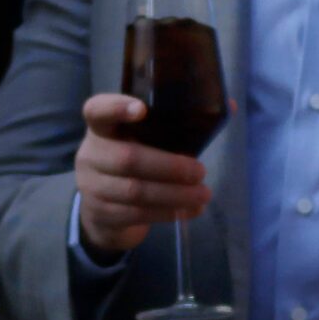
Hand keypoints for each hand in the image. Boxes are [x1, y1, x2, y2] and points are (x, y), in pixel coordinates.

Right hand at [74, 93, 208, 255]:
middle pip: (127, 158)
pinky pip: (137, 214)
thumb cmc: (136, 165)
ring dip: (174, 194)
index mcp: (101, 128)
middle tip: (200, 171)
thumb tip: (228, 105)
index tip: (142, 109)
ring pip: (134, 190)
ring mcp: (92, 186)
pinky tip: (189, 210)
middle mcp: (90, 154)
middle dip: (169, 166)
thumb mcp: (147, 143)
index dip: (116, 107)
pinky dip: (167, 213)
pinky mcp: (100, 214)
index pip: (97, 110)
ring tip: (203, 194)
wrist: (104, 212)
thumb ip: (178, 126)